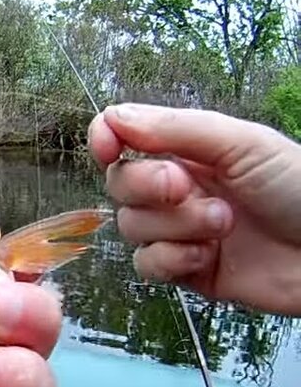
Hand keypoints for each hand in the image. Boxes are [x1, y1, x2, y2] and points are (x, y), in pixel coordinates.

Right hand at [88, 103, 300, 315]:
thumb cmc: (299, 189)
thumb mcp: (242, 144)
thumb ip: (175, 129)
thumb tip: (114, 117)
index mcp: (188, 150)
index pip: (123, 138)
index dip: (106, 140)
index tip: (109, 148)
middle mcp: (177, 188)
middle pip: (120, 184)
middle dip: (148, 187)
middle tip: (187, 188)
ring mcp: (178, 230)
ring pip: (132, 227)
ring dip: (175, 226)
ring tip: (222, 225)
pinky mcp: (183, 270)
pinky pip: (146, 264)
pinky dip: (173, 259)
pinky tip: (208, 256)